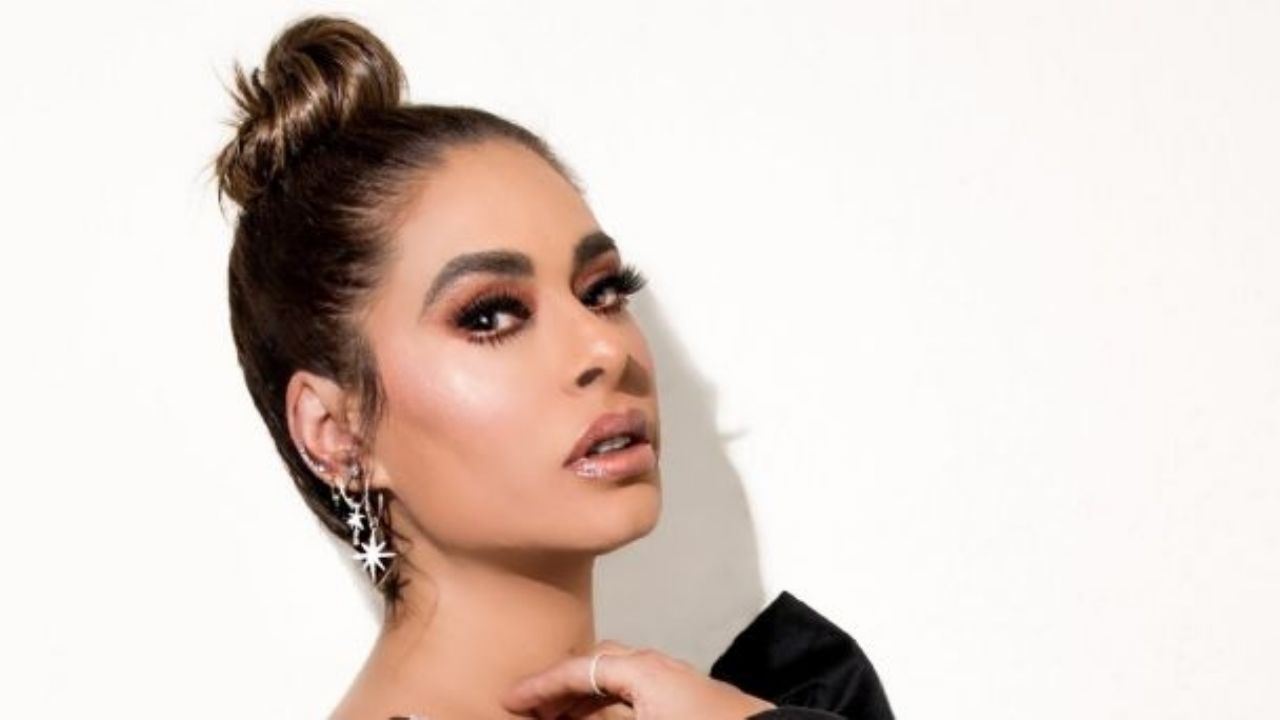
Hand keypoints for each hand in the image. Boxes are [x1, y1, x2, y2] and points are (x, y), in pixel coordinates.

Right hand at [500, 639, 777, 718]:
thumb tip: (559, 717)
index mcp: (641, 671)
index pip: (576, 670)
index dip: (539, 686)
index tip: (511, 699)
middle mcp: (657, 667)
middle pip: (594, 665)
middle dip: (560, 687)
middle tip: (530, 711)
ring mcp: (674, 680)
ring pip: (615, 679)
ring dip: (584, 699)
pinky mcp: (687, 698)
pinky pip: (634, 693)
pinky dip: (608, 705)